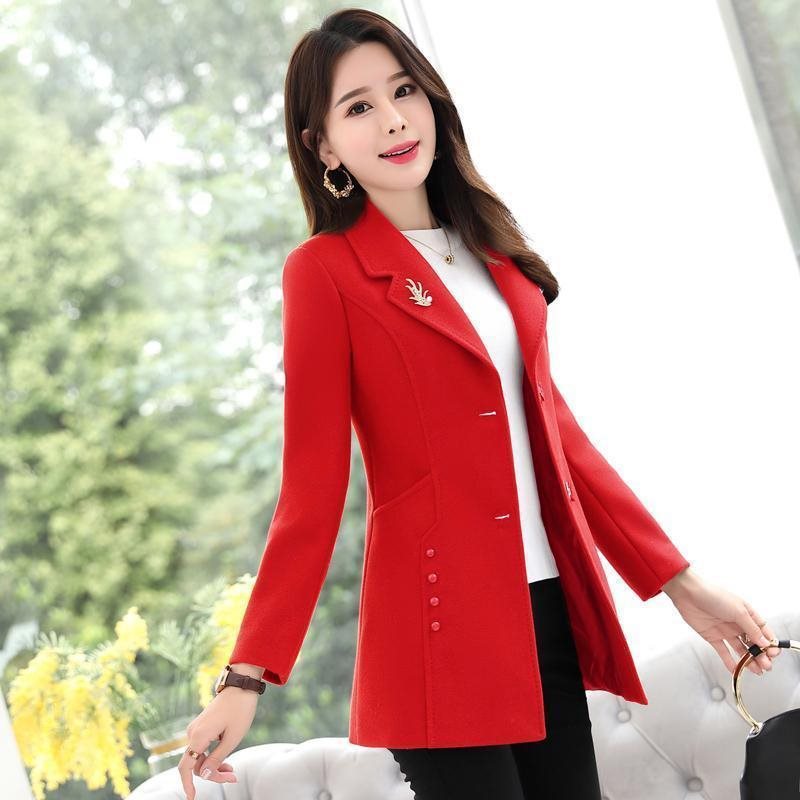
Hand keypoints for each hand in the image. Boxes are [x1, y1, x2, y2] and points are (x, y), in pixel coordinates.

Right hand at [178, 687, 258, 799]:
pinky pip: (203, 748)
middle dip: (213, 774)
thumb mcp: (232, 738)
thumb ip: (217, 759)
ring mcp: (196, 728)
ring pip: (200, 757)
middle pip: (196, 764)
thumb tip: (204, 775)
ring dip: (214, 766)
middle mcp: (193, 732)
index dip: (187, 784)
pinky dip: (213, 756)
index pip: (186, 767)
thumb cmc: (240, 709)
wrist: (241, 685)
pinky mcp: (202, 726)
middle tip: (233, 777)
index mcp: (198, 736)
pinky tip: (227, 760)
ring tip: (232, 771)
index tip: (191, 798)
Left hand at [662, 567, 780, 675]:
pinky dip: (730, 662)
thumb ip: (752, 628)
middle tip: (766, 666)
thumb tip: (765, 643)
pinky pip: (724, 652)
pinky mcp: (712, 637)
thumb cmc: (713, 595)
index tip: (774, 653)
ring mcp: (725, 631)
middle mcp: (737, 623)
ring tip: (758, 671)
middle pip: (753, 643)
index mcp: (746, 614)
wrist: (688, 594)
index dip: (770, 643)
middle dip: (762, 655)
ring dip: (750, 660)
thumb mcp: (738, 611)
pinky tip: (737, 670)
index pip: (763, 631)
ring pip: (741, 649)